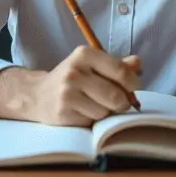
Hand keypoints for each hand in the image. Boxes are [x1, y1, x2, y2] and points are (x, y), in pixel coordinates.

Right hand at [27, 46, 141, 125]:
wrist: (37, 94)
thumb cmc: (71, 78)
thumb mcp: (91, 64)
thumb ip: (117, 64)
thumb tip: (138, 64)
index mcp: (84, 54)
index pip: (120, 70)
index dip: (133, 82)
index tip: (134, 87)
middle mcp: (75, 72)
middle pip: (116, 95)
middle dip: (122, 102)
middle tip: (117, 101)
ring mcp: (67, 93)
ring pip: (105, 111)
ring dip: (105, 112)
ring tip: (94, 104)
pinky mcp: (63, 113)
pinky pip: (92, 122)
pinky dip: (92, 120)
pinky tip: (82, 112)